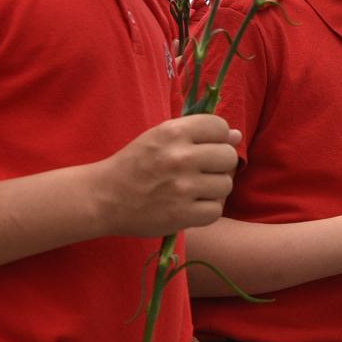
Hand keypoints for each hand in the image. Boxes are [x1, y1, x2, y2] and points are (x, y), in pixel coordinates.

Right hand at [98, 114, 239, 236]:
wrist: (104, 197)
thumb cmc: (135, 164)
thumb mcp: (160, 138)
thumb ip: (198, 134)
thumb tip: (237, 136)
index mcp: (173, 132)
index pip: (220, 127)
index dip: (218, 138)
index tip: (205, 147)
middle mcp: (180, 157)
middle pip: (228, 156)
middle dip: (218, 164)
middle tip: (200, 172)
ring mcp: (182, 187)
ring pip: (225, 185)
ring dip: (213, 189)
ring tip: (194, 190)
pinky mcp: (182, 215)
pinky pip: (216, 210)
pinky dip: (206, 211)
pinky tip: (191, 206)